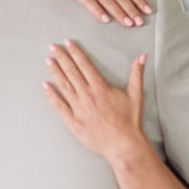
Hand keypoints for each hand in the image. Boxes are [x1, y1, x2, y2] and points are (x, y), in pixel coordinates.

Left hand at [43, 40, 148, 163]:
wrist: (123, 144)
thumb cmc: (130, 121)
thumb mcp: (136, 94)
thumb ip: (137, 73)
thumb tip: (142, 56)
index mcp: (100, 87)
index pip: (85, 65)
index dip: (75, 52)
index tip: (68, 43)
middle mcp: (87, 95)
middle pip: (71, 72)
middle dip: (61, 57)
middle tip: (52, 47)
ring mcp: (79, 109)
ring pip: (64, 86)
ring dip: (55, 72)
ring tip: (48, 61)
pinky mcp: (73, 122)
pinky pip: (59, 106)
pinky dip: (52, 96)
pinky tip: (46, 86)